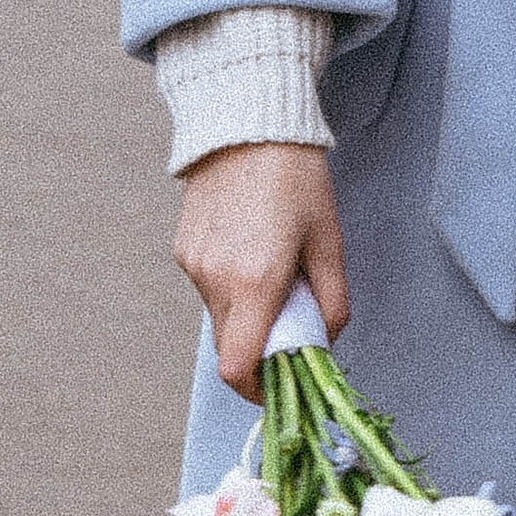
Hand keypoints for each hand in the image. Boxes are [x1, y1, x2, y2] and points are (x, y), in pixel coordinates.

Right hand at [176, 143, 348, 395]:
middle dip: (260, 350)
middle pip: (230, 347)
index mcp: (255, 282)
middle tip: (292, 326)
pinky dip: (231, 288)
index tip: (279, 387)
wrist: (247, 125)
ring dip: (246, 315)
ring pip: (220, 317)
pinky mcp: (183, 249)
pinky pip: (208, 288)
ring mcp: (194, 265)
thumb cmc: (295, 179)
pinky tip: (251, 252)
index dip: (257, 390)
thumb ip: (332, 303)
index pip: (237, 367)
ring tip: (274, 274)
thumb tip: (325, 340)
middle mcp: (215, 279)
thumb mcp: (328, 243)